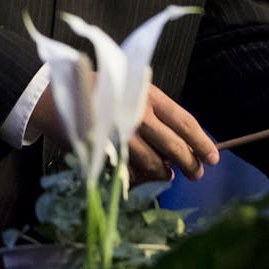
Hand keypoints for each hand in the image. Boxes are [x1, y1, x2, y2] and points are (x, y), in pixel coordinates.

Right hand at [32, 82, 217, 182]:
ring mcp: (120, 133)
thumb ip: (153, 112)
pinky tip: (147, 177)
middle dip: (190, 162)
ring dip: (165, 172)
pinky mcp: (104, 150)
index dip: (201, 141)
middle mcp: (137, 113)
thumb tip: (177, 141)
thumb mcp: (130, 91)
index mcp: (148, 95)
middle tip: (197, 173)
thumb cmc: (99, 92)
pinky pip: (130, 170)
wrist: (55, 95)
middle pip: (174, 144)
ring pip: (153, 161)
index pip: (184, 121)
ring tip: (170, 176)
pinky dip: (142, 176)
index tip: (214, 156)